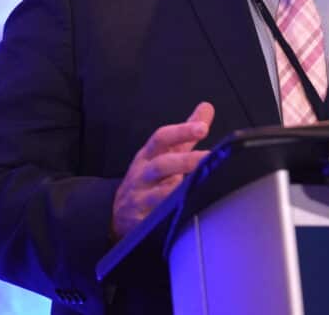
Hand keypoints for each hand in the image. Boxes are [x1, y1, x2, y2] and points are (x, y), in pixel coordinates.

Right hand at [111, 102, 214, 241]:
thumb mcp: (164, 153)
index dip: (182, 132)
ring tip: (200, 183)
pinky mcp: (142, 221)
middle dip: (185, 161)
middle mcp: (143, 174)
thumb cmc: (149, 178)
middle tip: (209, 157)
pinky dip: (170, 216)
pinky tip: (187, 211)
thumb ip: (186, 133)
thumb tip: (207, 108)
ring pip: (158, 193)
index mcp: (149, 155)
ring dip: (179, 189)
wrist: (120, 214)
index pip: (162, 138)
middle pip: (162, 165)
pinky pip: (156, 219)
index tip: (203, 128)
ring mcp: (141, 198)